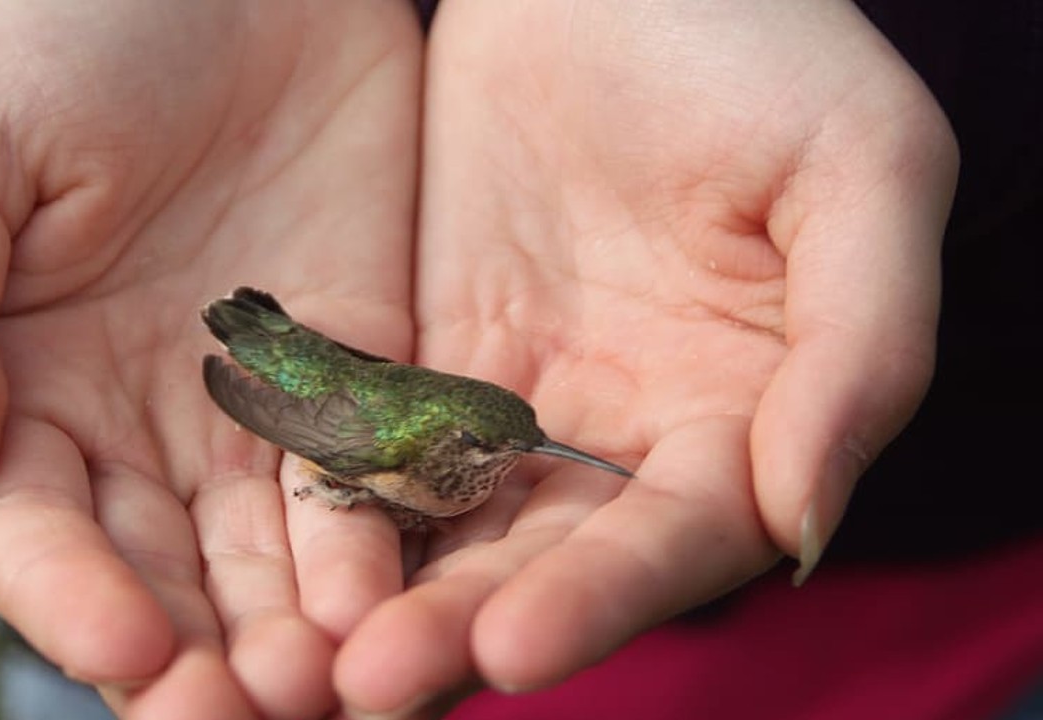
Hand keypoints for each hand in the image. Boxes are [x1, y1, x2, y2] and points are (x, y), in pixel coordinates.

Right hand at [0, 0, 422, 716]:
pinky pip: (372, 483)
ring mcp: (257, 414)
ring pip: (275, 561)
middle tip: (254, 715)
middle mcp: (139, 432)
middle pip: (165, 581)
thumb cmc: (68, 35)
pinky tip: (405, 603)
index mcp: (22, 394)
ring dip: (302, 635)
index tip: (132, 646)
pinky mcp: (361, 377)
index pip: (34, 537)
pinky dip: (385, 549)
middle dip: (205, 659)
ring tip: (334, 688)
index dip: (70, 601)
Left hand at [333, 0, 956, 714]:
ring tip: (315, 658)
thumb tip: (801, 523)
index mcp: (745, 413)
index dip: (605, 599)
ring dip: (392, 591)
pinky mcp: (432, 352)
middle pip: (550, 559)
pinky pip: (384, 437)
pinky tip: (284, 547)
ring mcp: (523, 399)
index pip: (677, 541)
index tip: (515, 646)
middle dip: (468, 624)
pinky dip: (343, 497)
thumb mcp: (859, 169)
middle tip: (374, 685)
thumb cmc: (766, 45)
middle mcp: (630, 432)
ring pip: (457, 521)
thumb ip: (857, 350)